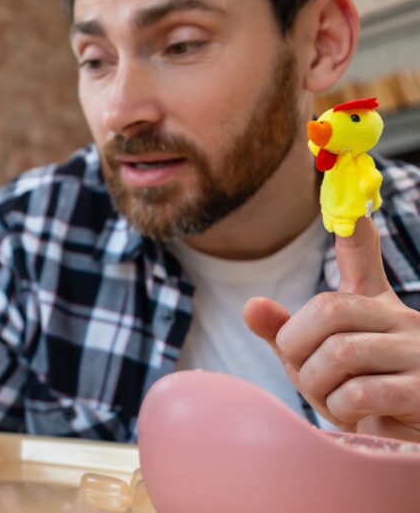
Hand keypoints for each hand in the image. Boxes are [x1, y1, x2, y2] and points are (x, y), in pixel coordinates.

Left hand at [244, 217, 419, 440]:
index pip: (363, 262)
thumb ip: (286, 335)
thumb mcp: (317, 363)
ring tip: (330, 399)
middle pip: (328, 310)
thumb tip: (251, 306)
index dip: (356, 236)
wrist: (404, 444)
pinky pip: (362, 392)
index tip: (352, 210)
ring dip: (317, 383)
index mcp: (376, 309)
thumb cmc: (361, 400)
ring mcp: (419, 355)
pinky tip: (355, 415)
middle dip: (297, 346)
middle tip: (304, 372)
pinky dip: (341, 408)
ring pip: (340, 352)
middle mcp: (402, 322)